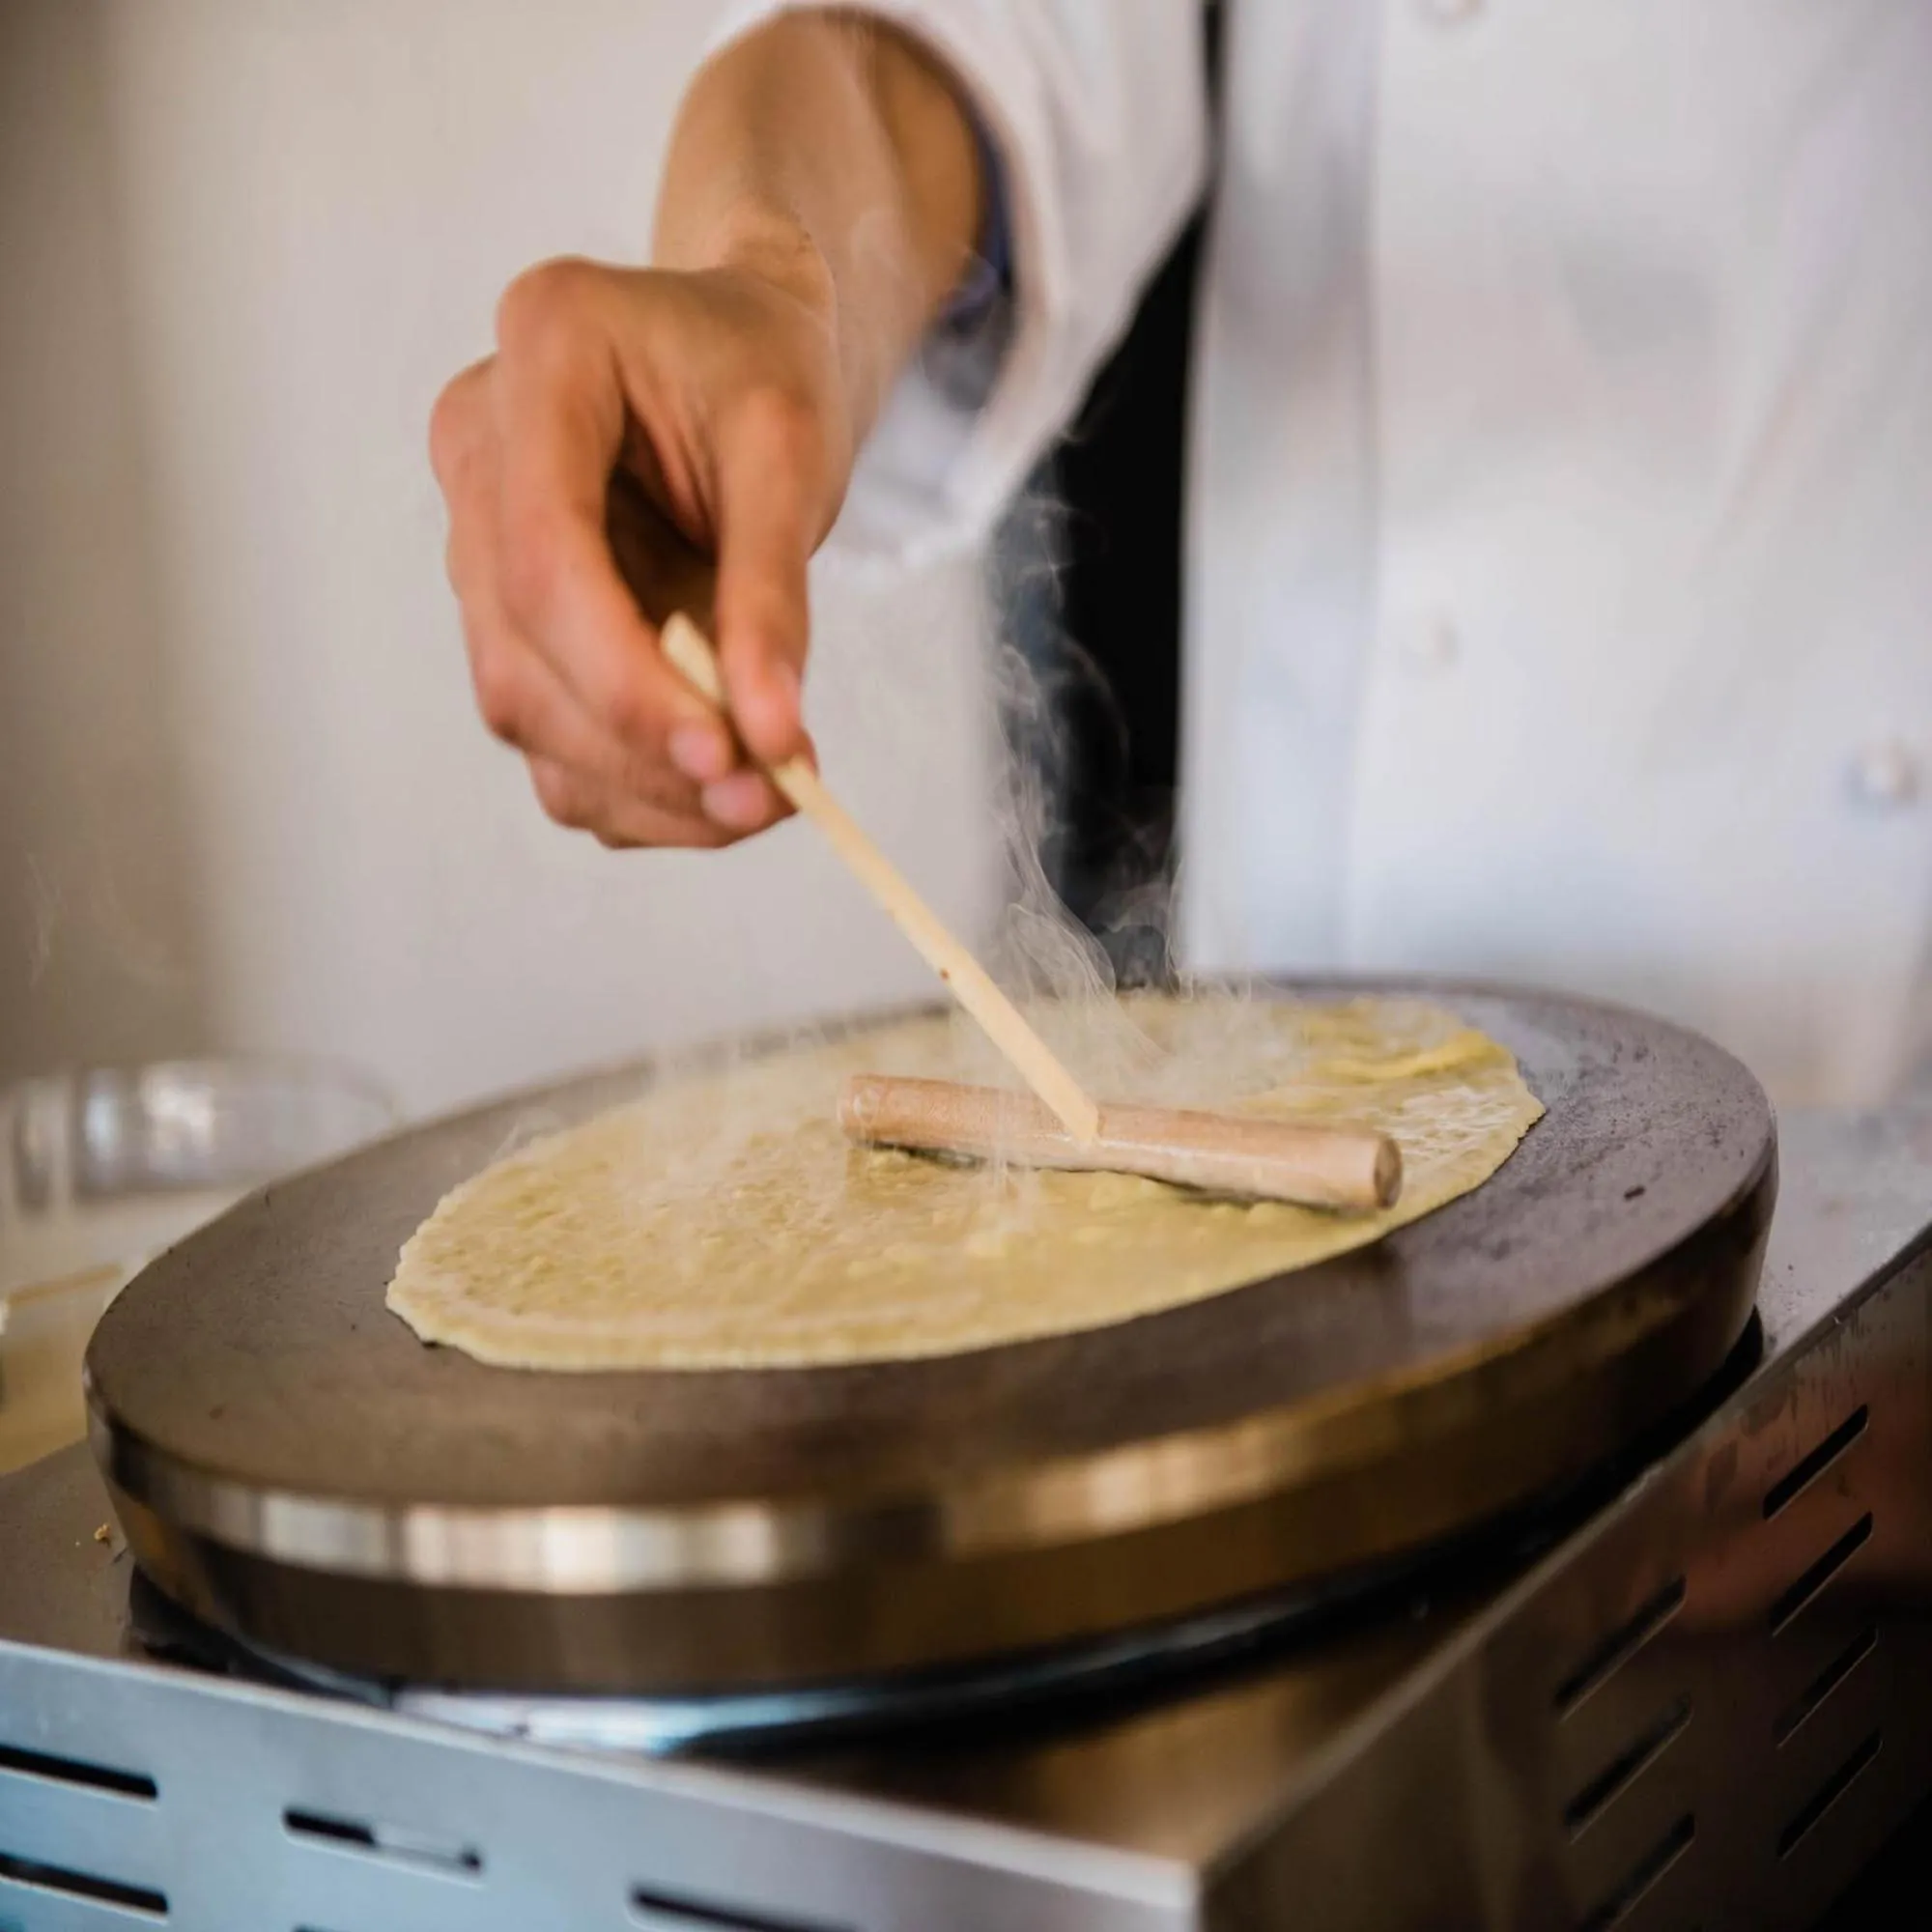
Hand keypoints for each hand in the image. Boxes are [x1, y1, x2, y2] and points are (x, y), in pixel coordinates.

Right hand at [430, 254, 851, 846]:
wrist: (738, 353)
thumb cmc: (765, 373)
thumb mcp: (794, 453)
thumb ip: (773, 595)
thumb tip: (771, 737)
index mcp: (545, 350)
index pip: (544, 553)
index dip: (624, 676)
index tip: (724, 755)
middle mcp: (478, 444)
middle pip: (521, 647)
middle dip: (642, 747)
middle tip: (765, 798)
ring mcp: (473, 532)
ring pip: (521, 705)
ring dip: (639, 784)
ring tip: (759, 799)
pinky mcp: (502, 605)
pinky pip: (546, 731)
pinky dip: (629, 786)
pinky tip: (711, 797)